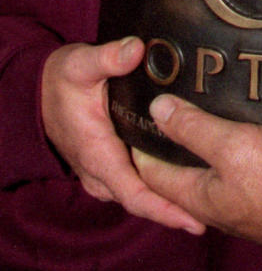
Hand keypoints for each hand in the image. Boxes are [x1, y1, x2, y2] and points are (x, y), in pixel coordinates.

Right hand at [41, 38, 204, 233]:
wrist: (38, 93)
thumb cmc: (62, 81)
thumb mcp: (81, 65)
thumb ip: (108, 58)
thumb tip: (136, 49)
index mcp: (98, 155)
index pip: (135, 194)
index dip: (165, 210)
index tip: (193, 221)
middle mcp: (100, 172)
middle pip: (142, 201)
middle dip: (175, 210)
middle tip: (213, 214)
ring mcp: (102, 173)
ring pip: (138, 195)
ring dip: (166, 201)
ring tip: (204, 204)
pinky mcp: (106, 166)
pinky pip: (132, 185)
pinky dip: (155, 190)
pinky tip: (181, 182)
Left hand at [134, 95, 261, 258]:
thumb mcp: (232, 148)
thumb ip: (194, 129)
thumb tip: (155, 108)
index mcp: (196, 194)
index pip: (149, 169)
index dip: (139, 137)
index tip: (135, 101)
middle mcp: (214, 197)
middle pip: (182, 164)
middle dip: (174, 131)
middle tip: (172, 88)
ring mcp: (243, 193)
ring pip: (215, 159)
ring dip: (208, 131)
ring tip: (208, 90)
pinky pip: (245, 157)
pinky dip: (239, 134)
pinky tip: (248, 111)